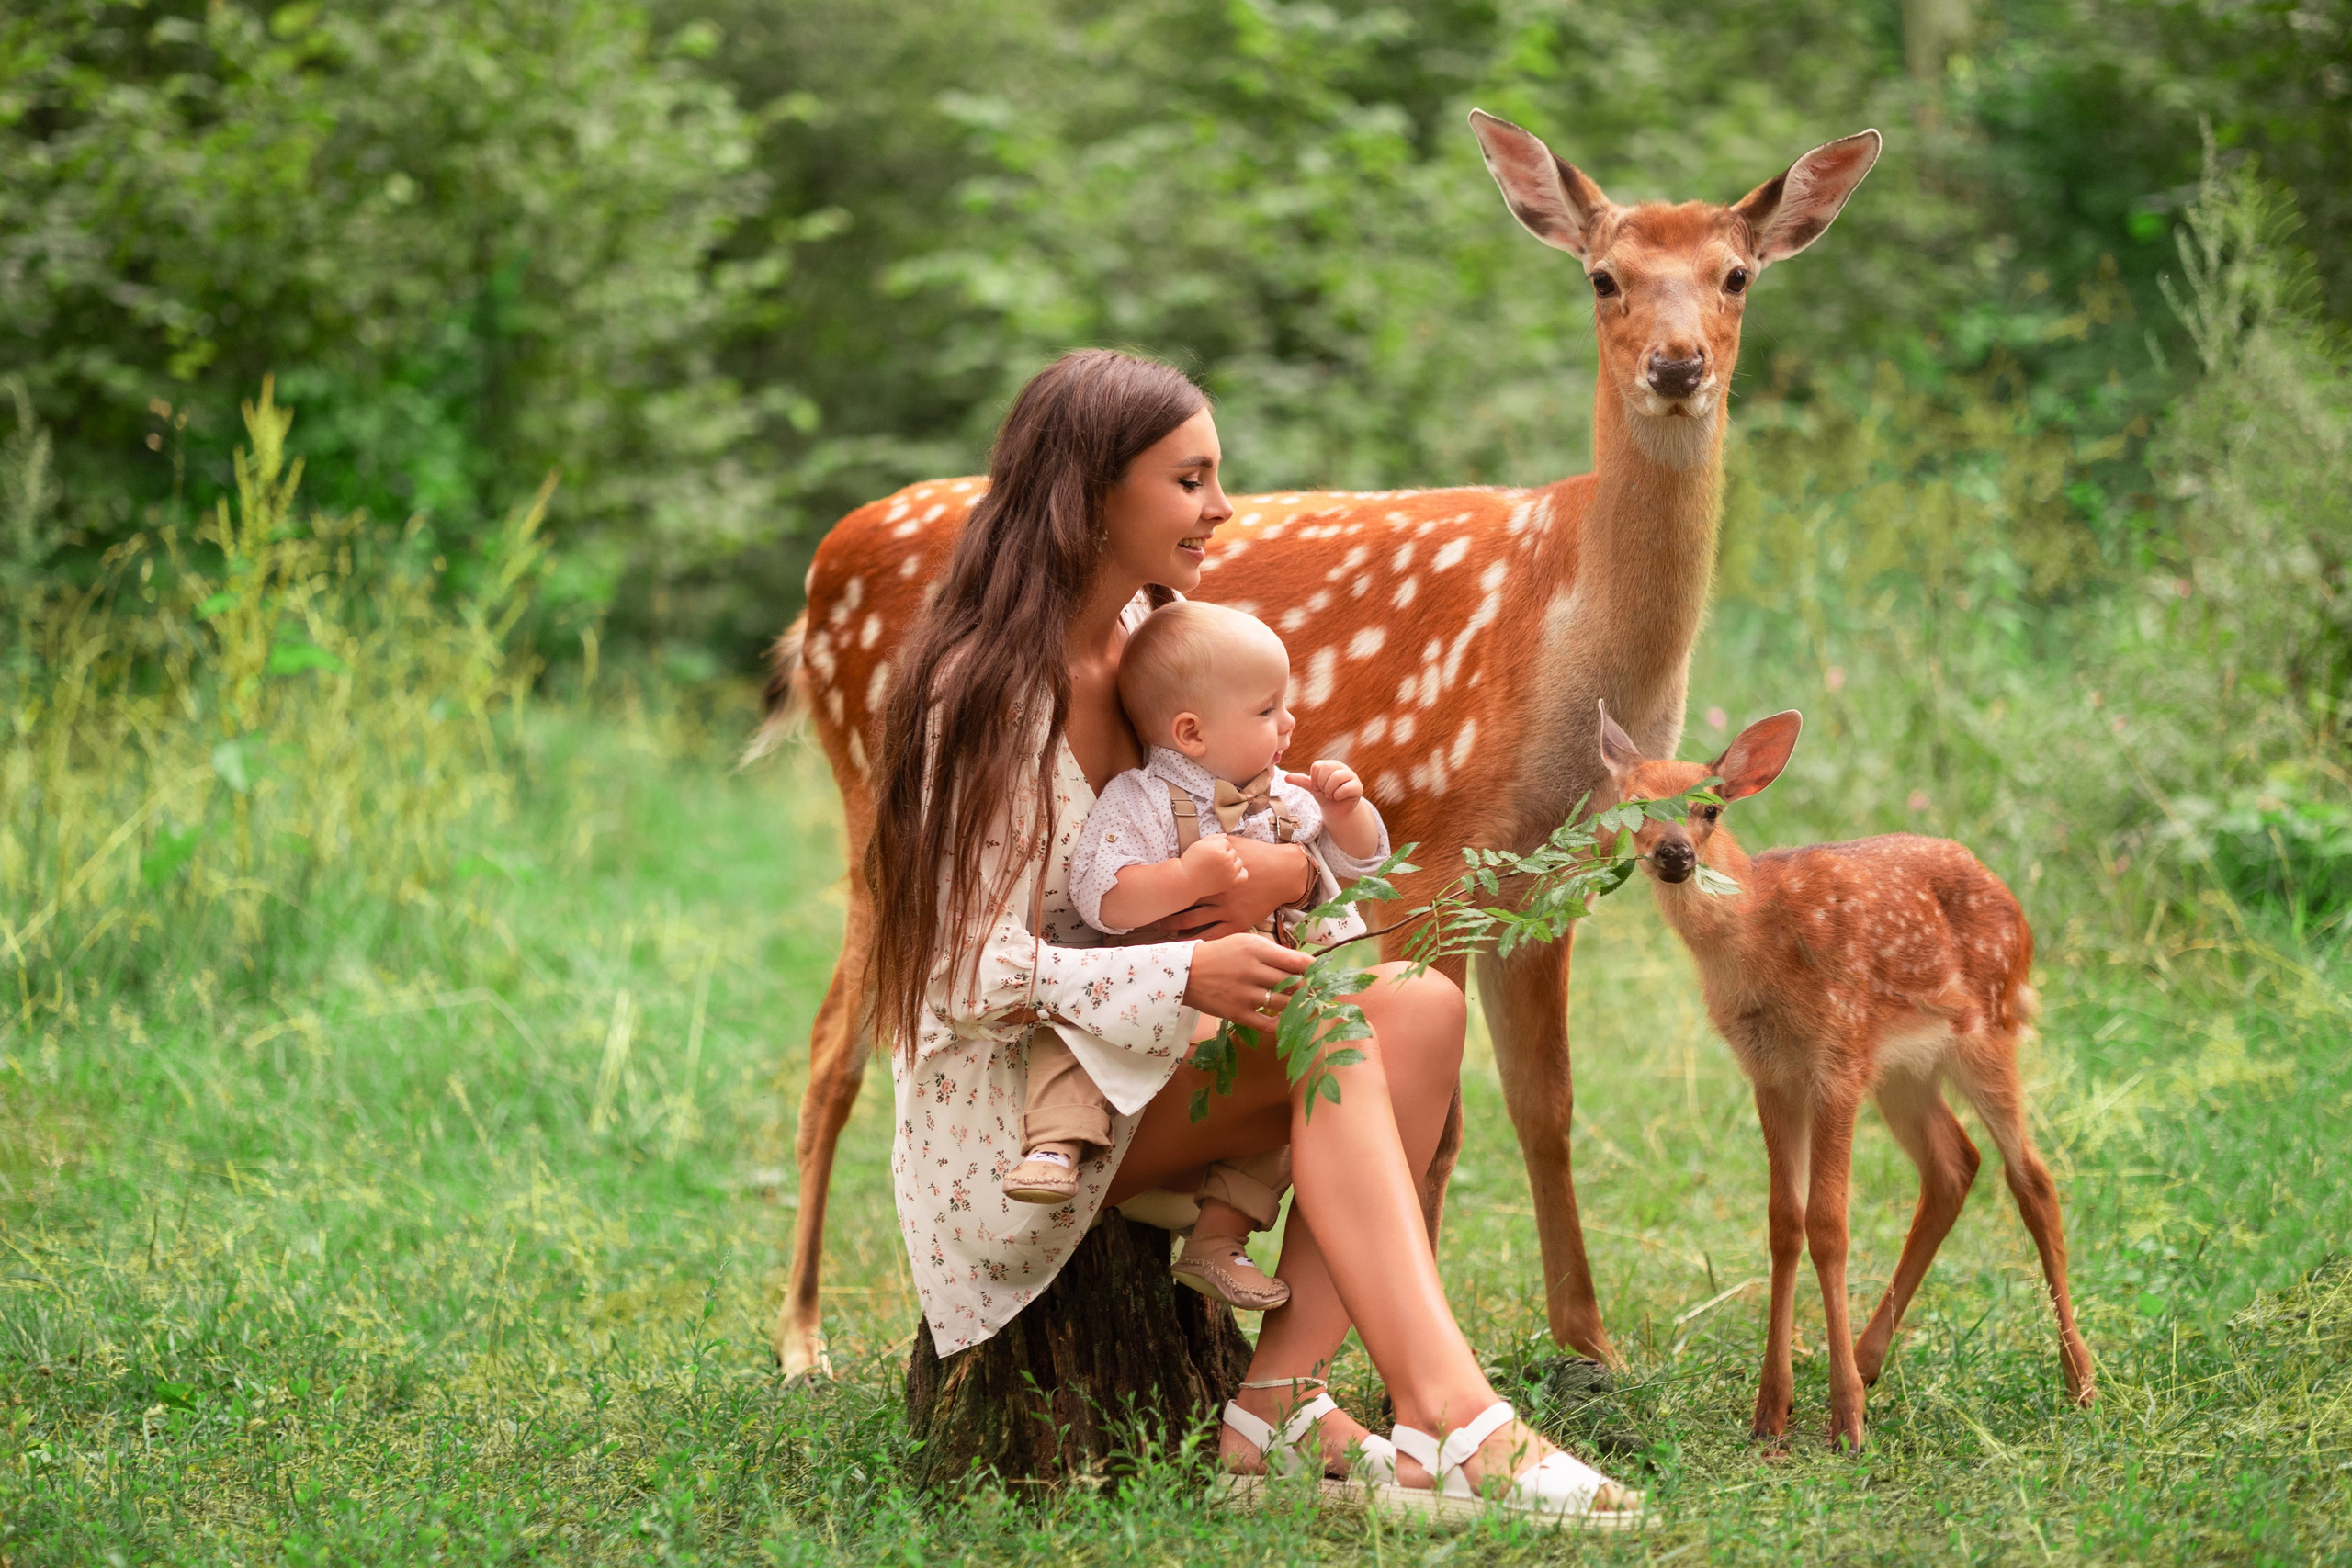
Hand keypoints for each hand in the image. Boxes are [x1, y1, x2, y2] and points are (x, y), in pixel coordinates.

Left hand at [1159, 838, 1314, 937]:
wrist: (1285, 873)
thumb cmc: (1258, 854)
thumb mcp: (1232, 843)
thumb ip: (1211, 846)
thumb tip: (1191, 844)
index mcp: (1213, 876)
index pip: (1182, 885)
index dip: (1165, 891)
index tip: (1150, 895)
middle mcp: (1217, 895)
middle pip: (1182, 907)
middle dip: (1163, 914)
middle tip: (1147, 919)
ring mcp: (1228, 912)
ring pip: (1193, 925)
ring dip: (1175, 930)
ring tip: (1160, 933)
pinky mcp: (1239, 924)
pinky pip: (1214, 936)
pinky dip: (1198, 942)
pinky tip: (1187, 947)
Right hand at [1178, 834, 1248, 893]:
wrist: (1186, 881)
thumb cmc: (1190, 862)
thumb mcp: (1198, 845)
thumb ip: (1213, 837)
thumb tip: (1226, 835)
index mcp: (1217, 848)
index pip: (1226, 842)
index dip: (1218, 847)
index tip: (1210, 854)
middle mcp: (1226, 859)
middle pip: (1233, 852)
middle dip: (1225, 854)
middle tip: (1213, 862)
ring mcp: (1230, 871)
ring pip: (1239, 862)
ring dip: (1232, 863)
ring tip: (1220, 868)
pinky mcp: (1231, 882)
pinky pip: (1244, 875)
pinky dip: (1240, 873)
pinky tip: (1231, 873)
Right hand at [1183, 932, 1312, 1033]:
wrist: (1186, 973)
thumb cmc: (1221, 954)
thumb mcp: (1245, 942)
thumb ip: (1272, 951)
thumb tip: (1301, 963)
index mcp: (1256, 950)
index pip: (1295, 961)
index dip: (1313, 969)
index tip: (1321, 973)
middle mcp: (1252, 971)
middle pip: (1293, 983)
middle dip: (1307, 988)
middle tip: (1315, 991)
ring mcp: (1244, 994)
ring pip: (1284, 1004)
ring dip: (1297, 1006)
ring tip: (1303, 1005)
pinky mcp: (1237, 1014)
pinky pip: (1267, 1024)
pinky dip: (1280, 1024)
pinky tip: (1283, 1019)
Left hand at [1286, 759, 1363, 807]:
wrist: (1337, 810)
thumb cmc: (1325, 795)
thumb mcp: (1312, 787)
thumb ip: (1301, 781)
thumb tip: (1285, 777)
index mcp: (1329, 764)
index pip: (1317, 766)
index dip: (1315, 779)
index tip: (1318, 786)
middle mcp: (1341, 767)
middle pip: (1326, 769)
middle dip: (1322, 785)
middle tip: (1325, 791)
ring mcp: (1351, 776)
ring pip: (1336, 777)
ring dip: (1330, 790)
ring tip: (1332, 794)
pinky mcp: (1358, 787)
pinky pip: (1345, 788)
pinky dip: (1338, 795)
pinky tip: (1339, 798)